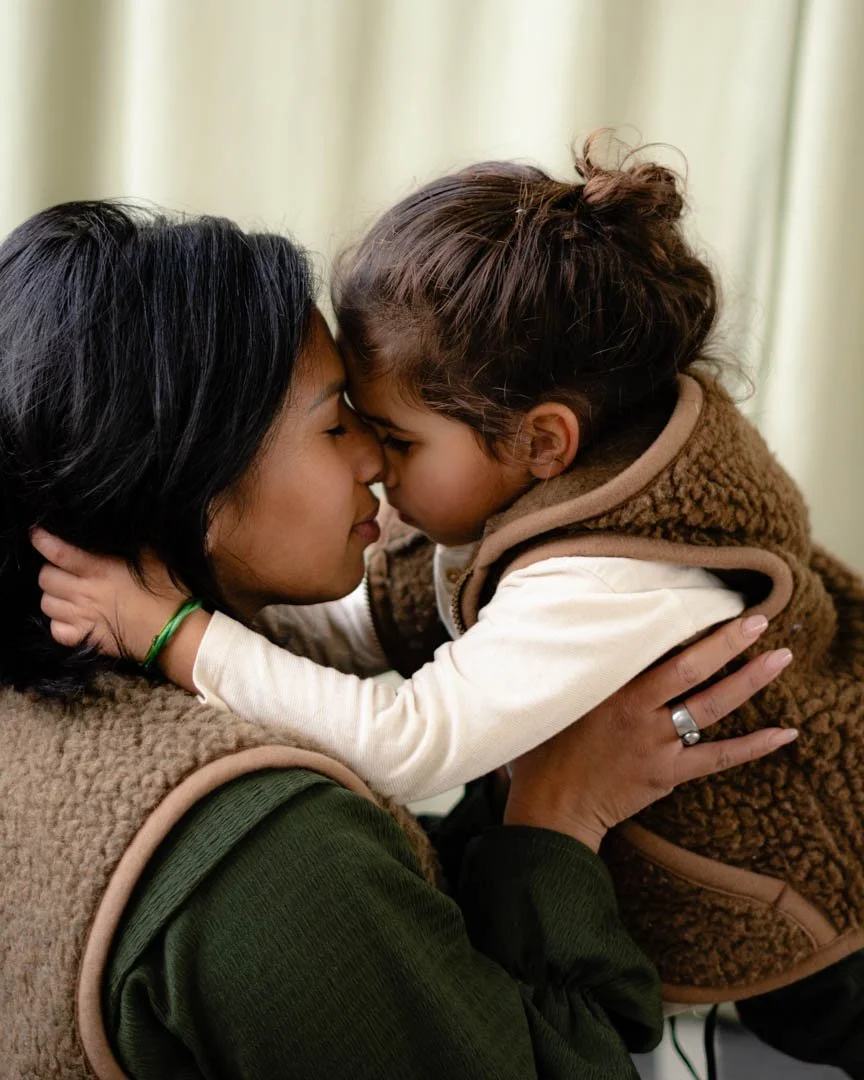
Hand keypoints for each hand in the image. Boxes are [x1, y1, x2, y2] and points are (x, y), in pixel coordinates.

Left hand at [31, 529, 185, 660]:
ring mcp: (83, 618)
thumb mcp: (152, 556)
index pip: (58, 552)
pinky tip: (71, 616)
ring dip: (53, 595)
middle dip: (50, 569)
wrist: (176, 632)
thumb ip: (126, 541)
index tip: (36, 534)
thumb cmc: (168, 592)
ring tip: (68, 592)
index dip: (42, 541)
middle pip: (46, 578)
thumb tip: (112, 523)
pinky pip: (55, 630)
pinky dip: (58, 622)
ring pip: (46, 603)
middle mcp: (86, 593)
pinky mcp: (86, 638)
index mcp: (100, 569)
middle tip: (64, 568)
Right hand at [504, 616, 795, 851]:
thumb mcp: (557, 697)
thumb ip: (579, 668)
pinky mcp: (667, 773)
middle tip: (760, 620)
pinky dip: (753, 746)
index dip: (687, 626)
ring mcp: (656, 743)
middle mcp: (637, 711)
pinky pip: (718, 757)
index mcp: (610, 687)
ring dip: (749, 681)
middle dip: (728, 642)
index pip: (655, 647)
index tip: (714, 603)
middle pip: (692, 670)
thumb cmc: (545, 747)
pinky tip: (784, 733)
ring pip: (712, 707)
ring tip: (780, 659)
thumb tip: (583, 630)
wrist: (552, 806)